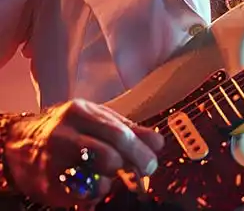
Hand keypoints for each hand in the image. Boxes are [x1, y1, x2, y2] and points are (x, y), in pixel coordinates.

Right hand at [4, 99, 163, 207]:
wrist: (21, 144)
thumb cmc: (69, 128)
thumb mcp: (95, 117)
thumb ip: (126, 127)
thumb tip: (157, 142)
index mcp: (80, 112)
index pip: (118, 131)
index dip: (142, 147)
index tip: (154, 156)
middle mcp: (65, 136)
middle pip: (110, 155)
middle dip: (134, 164)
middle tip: (145, 169)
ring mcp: (55, 163)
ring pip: (98, 180)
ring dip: (114, 180)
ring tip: (113, 172)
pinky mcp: (50, 188)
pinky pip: (84, 197)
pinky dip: (97, 194)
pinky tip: (96, 184)